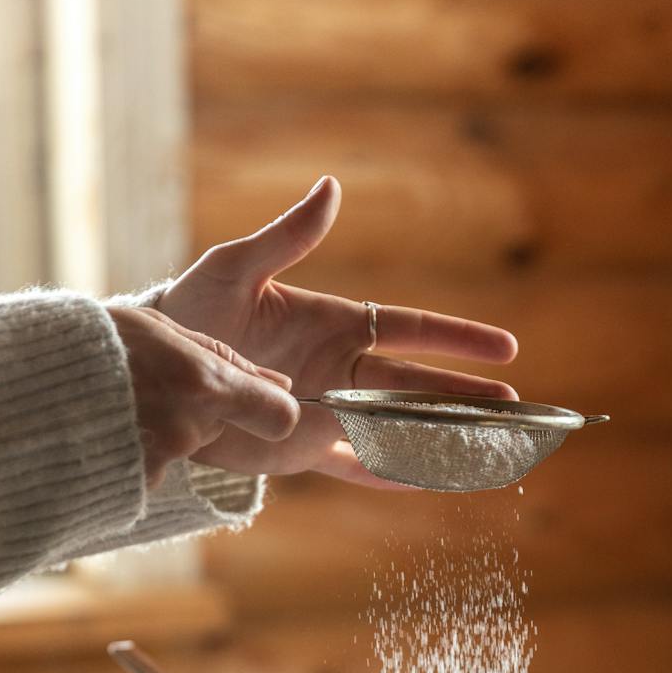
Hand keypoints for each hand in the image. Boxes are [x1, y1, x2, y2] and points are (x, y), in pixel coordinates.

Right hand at [108, 306, 299, 487]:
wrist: (27, 386)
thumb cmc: (93, 343)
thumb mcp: (160, 329)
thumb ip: (225, 359)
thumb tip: (282, 385)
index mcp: (203, 381)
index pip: (280, 417)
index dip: (275, 414)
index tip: (265, 407)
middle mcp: (189, 425)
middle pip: (220, 426)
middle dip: (197, 409)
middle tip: (152, 384)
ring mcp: (162, 458)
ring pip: (184, 443)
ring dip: (161, 426)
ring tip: (123, 400)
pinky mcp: (137, 482)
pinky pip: (153, 464)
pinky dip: (138, 449)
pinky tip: (110, 427)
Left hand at [156, 176, 518, 487]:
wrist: (157, 369)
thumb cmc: (192, 311)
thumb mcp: (235, 268)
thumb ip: (287, 238)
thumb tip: (330, 190)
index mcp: (337, 324)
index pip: (412, 330)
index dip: (459, 340)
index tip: (505, 348)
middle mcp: (343, 370)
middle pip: (419, 386)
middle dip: (467, 398)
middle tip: (515, 409)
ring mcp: (328, 412)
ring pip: (400, 428)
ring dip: (443, 439)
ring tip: (490, 451)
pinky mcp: (304, 449)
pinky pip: (357, 467)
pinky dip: (391, 476)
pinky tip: (430, 482)